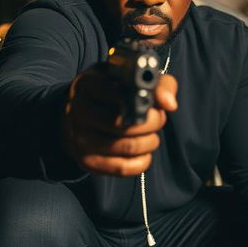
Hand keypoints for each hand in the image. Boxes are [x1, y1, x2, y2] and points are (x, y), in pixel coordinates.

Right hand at [61, 66, 177, 175]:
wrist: (80, 113)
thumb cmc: (114, 91)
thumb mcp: (132, 78)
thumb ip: (157, 83)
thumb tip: (170, 104)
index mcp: (87, 84)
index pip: (119, 95)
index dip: (144, 101)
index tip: (152, 103)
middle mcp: (77, 111)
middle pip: (126, 124)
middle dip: (152, 123)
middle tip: (158, 118)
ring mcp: (80, 138)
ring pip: (129, 147)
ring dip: (150, 141)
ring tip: (151, 134)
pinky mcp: (86, 161)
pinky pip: (123, 168)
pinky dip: (142, 160)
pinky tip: (144, 151)